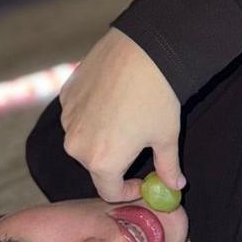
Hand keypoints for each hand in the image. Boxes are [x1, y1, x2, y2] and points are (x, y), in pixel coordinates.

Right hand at [59, 28, 185, 201]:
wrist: (143, 50)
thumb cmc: (158, 97)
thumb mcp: (167, 137)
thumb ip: (168, 167)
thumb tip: (175, 184)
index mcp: (102, 162)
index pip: (109, 191)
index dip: (128, 191)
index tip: (141, 181)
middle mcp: (77, 145)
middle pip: (95, 165)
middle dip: (116, 161)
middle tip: (137, 145)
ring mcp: (67, 119)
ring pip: (83, 138)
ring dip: (102, 136)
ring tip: (127, 117)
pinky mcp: (65, 96)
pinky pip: (77, 115)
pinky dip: (92, 113)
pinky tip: (113, 98)